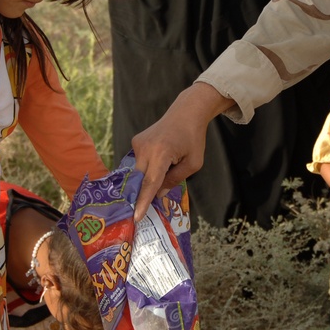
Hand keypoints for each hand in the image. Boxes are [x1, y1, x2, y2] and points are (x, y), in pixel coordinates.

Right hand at [131, 83, 231, 220]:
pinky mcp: (136, 141)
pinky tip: (159, 162)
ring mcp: (138, 143)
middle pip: (140, 179)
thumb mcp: (193, 163)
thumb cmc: (194, 138)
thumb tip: (158, 194)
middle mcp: (145, 148)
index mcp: (161, 153)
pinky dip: (146, 168)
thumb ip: (175, 179)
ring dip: (146, 179)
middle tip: (143, 211)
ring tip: (161, 175)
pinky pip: (139, 162)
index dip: (143, 202)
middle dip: (141, 194)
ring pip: (138, 171)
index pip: (150, 183)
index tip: (136, 217)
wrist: (186, 112)